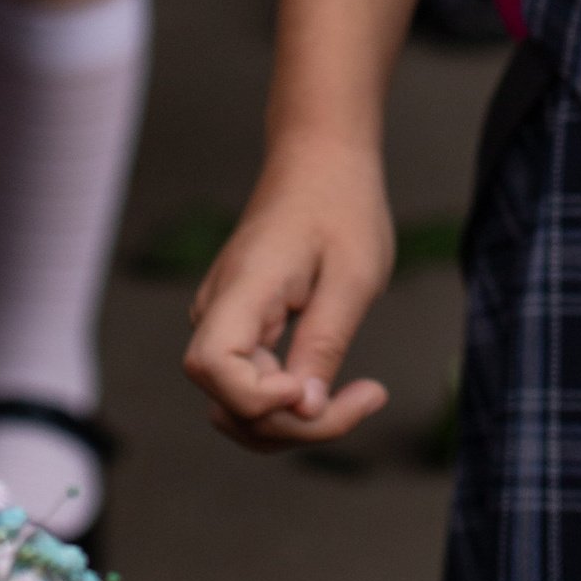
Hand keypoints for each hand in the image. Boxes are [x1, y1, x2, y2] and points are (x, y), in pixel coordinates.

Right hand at [184, 134, 396, 451]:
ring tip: (360, 396)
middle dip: (294, 424)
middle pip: (229, 400)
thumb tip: (303, 411)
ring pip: (239, 403)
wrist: (321, 157)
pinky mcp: (240, 326)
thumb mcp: (353, 276)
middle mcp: (219, 308)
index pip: (212, 366)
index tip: (307, 388)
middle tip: (368, 397)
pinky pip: (251, 383)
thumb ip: (324, 345)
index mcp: (243, 285)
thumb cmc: (342, 204)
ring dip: (293, 420)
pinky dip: (290, 401)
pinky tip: (334, 385)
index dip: (255, 398)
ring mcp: (225, 319)